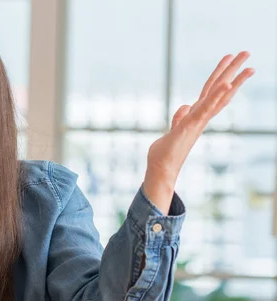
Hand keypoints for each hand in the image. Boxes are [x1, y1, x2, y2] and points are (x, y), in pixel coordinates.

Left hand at [143, 51, 254, 213]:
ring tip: (247, 64)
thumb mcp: (173, 129)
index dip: (221, 75)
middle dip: (233, 70)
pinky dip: (217, 97)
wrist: (161, 169)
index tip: (230, 58)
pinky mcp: (191, 126)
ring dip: (233, 79)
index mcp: (197, 115)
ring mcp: (198, 121)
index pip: (211, 91)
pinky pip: (206, 109)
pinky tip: (227, 85)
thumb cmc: (166, 152)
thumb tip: (184, 106)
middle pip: (220, 89)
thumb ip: (180, 117)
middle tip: (248, 52)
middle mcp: (202, 116)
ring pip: (218, 96)